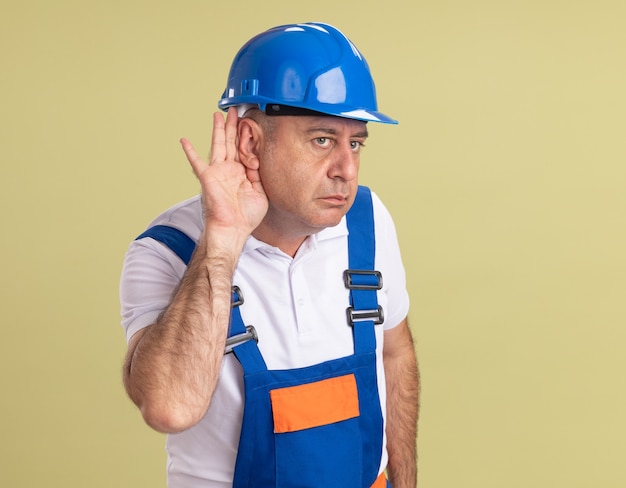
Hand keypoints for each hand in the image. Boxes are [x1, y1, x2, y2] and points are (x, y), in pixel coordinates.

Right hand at [180, 108, 267, 244]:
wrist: (234, 229)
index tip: (251, 124)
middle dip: (233, 126)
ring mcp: (218, 172)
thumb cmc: (246, 217)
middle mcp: (229, 170)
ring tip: (218, 115)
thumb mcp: (260, 193)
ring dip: (218, 130)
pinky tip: (184, 140)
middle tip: (234, 111)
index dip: (248, 138)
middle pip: (231, 143)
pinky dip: (190, 151)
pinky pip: (197, 162)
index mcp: (242, 173)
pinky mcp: (208, 177)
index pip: (244, 150)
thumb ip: (259, 176)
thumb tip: (257, 161)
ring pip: (218, 145)